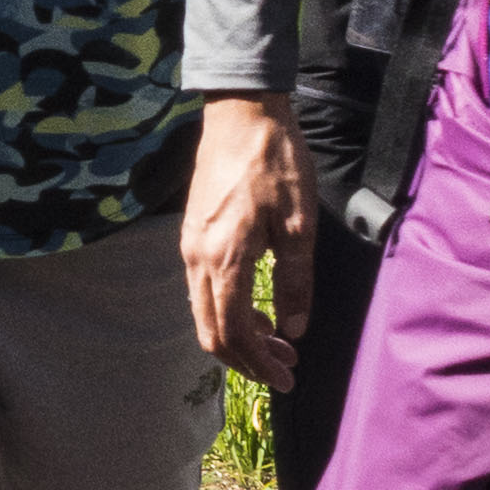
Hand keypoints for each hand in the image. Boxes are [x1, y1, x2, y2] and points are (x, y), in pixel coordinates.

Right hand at [182, 92, 313, 388]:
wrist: (242, 111)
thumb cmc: (275, 163)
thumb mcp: (299, 224)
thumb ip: (295, 281)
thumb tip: (294, 328)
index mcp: (223, 258)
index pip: (233, 332)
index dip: (259, 363)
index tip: (288, 378)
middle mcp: (196, 258)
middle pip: (211, 331)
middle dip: (247, 360)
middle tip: (286, 369)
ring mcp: (190, 246)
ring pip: (205, 312)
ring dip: (238, 337)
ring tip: (278, 343)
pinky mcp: (193, 234)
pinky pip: (203, 289)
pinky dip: (228, 312)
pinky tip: (258, 309)